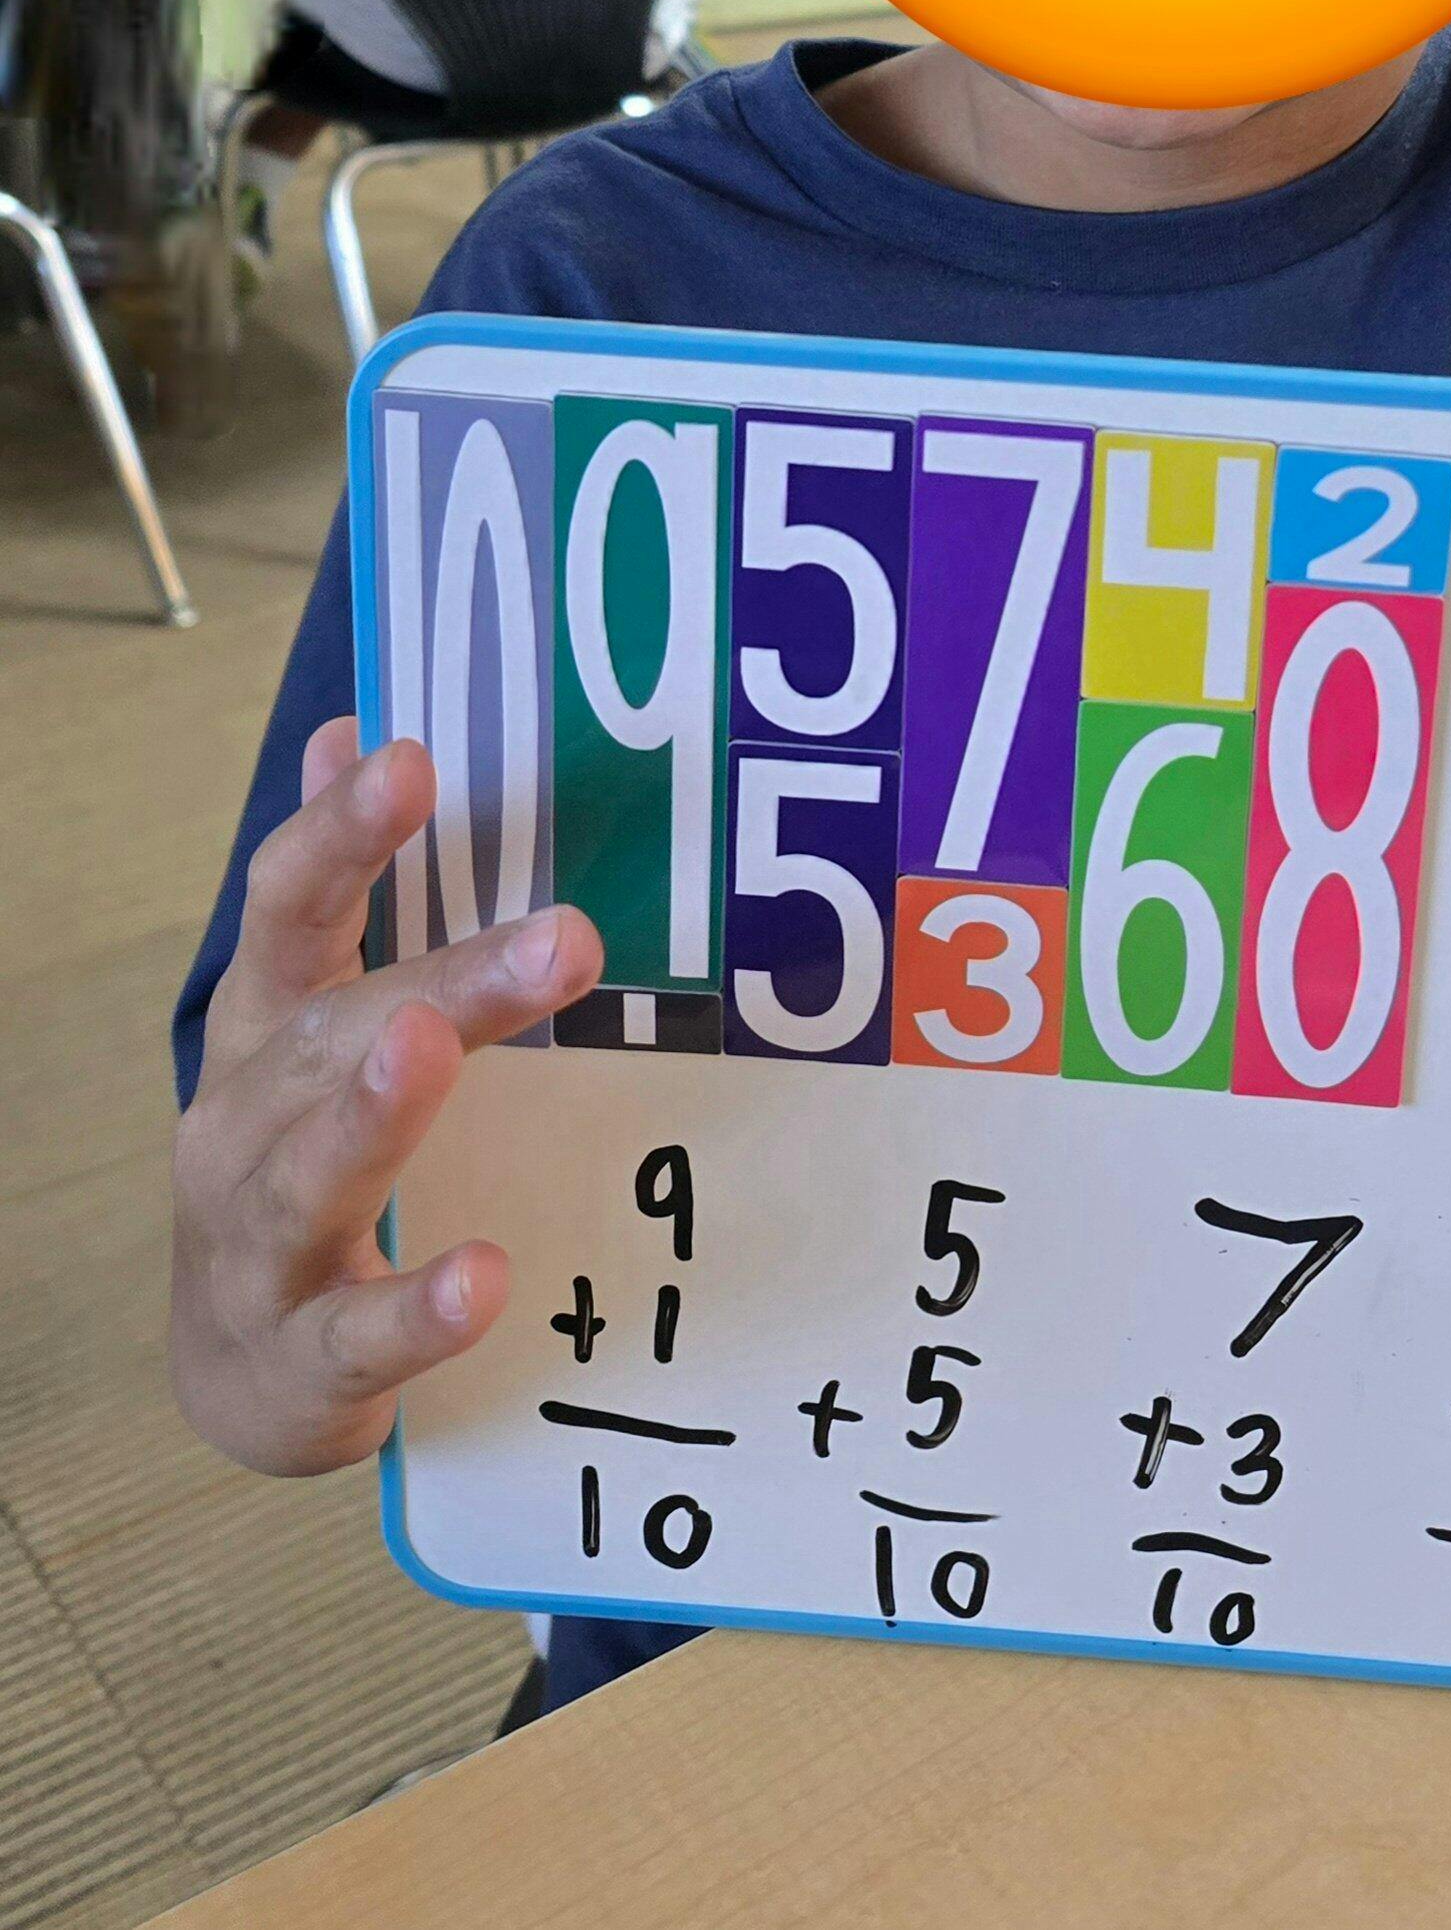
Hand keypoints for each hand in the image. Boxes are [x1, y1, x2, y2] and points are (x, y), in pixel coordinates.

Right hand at [172, 718, 600, 1476]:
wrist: (245, 1370)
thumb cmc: (305, 1159)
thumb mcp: (316, 1016)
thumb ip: (341, 885)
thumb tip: (350, 725)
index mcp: (266, 1027)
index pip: (288, 913)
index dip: (340, 835)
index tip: (410, 757)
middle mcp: (242, 1126)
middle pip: (331, 1037)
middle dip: (441, 980)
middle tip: (562, 932)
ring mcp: (256, 1250)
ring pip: (310, 1175)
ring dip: (376, 1115)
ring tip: (435, 1051)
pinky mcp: (297, 1365)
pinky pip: (352, 1334)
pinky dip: (412, 1308)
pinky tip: (482, 1277)